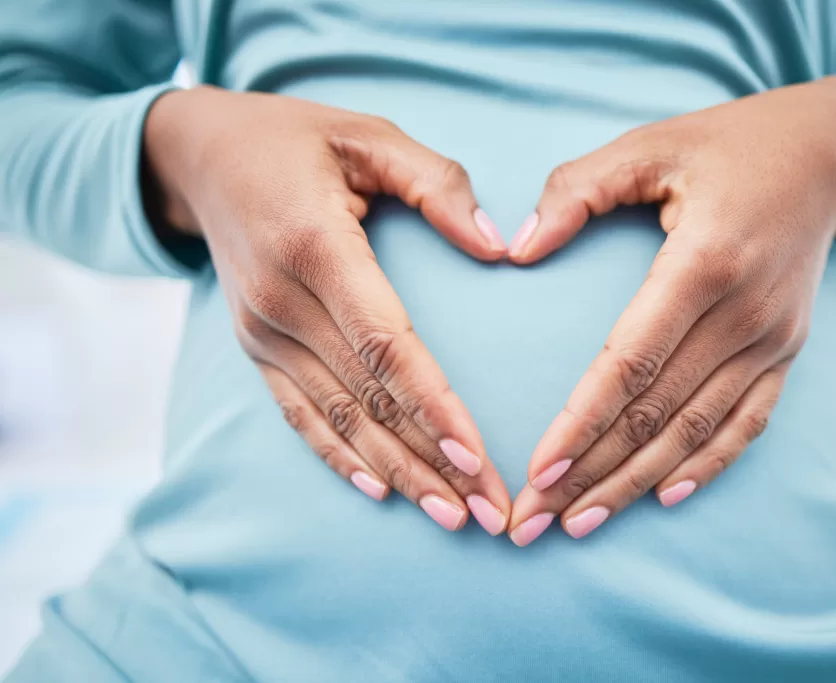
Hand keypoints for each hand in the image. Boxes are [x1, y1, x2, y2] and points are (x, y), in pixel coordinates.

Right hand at [143, 87, 510, 534]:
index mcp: (313, 244)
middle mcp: (280, 299)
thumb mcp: (370, 135)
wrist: (202, 155)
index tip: (475, 454)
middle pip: (368, 395)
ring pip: (338, 417)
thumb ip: (437, 184)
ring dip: (397, 472)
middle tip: (490, 511)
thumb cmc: (298, 140)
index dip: (430, 402)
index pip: (383, 341)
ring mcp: (262, 330)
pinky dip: (338, 457)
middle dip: (432, 459)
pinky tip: (380, 492)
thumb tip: (501, 246)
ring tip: (451, 516)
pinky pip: (300, 413)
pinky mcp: (255, 347)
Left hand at [505, 77, 835, 544]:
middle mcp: (745, 313)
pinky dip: (706, 466)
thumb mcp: (648, 145)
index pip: (629, 363)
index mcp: (705, 262)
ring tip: (580, 525)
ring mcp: (773, 339)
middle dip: (590, 474)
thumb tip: (516, 250)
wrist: (828, 152)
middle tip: (532, 522)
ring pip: (694, 432)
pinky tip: (664, 497)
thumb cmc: (727, 144)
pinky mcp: (787, 352)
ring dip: (635, 484)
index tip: (536, 471)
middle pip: (655, 414)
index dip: (580, 423)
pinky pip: (745, 424)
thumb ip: (576, 190)